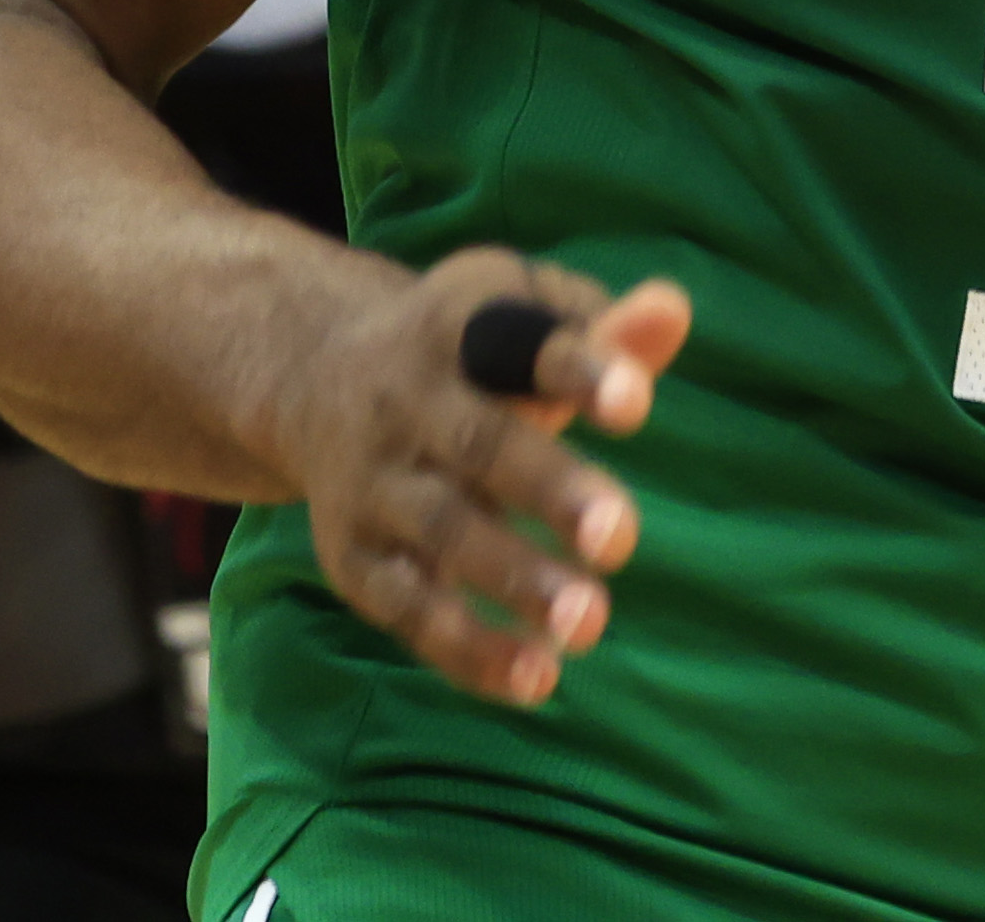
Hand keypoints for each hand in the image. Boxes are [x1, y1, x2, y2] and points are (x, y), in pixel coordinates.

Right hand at [272, 249, 690, 707]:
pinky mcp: (354, 555)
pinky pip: (407, 608)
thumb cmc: (465, 345)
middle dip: (549, 490)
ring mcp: (373, 481)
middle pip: (478, 445)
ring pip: (440, 531)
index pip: (521, 344)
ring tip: (590, 623)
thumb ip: (602, 326)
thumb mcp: (522, 307)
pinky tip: (538, 677)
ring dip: (513, 580)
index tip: (636, 402)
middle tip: (621, 535)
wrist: (311, 374)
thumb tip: (673, 313)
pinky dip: (467, 649)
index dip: (579, 369)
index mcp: (456, 327)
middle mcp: (405, 402)